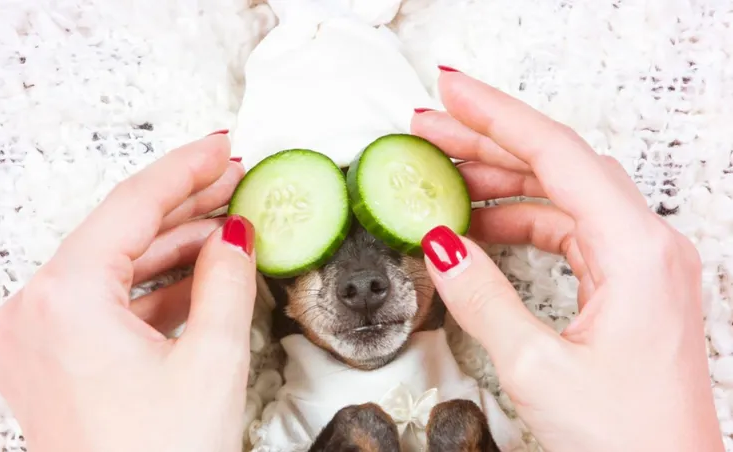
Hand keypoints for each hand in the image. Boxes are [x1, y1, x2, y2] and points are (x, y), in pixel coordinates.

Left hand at [0, 133, 256, 451]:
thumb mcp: (213, 358)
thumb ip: (226, 279)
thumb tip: (236, 235)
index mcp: (65, 299)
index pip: (133, 204)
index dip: (187, 168)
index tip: (222, 147)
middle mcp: (35, 312)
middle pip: (119, 232)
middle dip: (183, 206)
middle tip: (232, 180)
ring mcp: (37, 339)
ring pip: (112, 268)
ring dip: (171, 247)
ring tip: (226, 225)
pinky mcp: (52, 363)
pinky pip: (104, 304)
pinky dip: (151, 289)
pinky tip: (197, 276)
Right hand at [412, 69, 723, 451]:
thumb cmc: (629, 441)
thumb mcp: (536, 367)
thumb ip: (481, 298)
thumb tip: (440, 246)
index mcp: (636, 251)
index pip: (557, 154)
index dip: (496, 116)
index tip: (450, 94)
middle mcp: (647, 245)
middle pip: (559, 165)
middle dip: (489, 142)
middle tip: (431, 129)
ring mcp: (641, 263)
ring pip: (563, 195)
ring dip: (502, 183)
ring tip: (443, 178)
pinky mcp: (629, 283)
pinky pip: (569, 231)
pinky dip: (521, 222)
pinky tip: (480, 227)